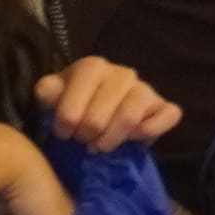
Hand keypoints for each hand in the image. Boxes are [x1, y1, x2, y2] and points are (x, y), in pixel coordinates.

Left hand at [32, 57, 180, 154]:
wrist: (102, 118)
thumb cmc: (75, 107)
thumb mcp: (55, 98)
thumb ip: (48, 93)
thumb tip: (49, 93)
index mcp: (93, 67)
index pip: (79, 93)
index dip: (67, 118)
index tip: (63, 134)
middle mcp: (123, 73)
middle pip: (101, 113)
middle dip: (86, 135)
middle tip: (82, 142)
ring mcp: (146, 89)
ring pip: (130, 117)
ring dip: (111, 139)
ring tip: (100, 148)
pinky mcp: (166, 107)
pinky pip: (167, 116)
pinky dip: (149, 131)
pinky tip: (133, 142)